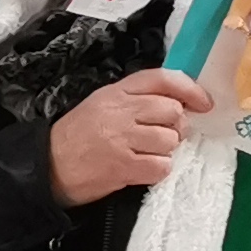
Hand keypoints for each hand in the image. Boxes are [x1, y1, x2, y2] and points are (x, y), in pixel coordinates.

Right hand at [46, 67, 212, 204]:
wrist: (47, 167)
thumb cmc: (77, 137)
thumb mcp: (101, 104)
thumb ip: (136, 99)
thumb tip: (180, 104)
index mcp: (115, 92)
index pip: (162, 79)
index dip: (190, 89)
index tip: (204, 103)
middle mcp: (120, 111)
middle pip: (173, 111)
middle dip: (175, 127)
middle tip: (162, 137)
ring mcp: (122, 139)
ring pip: (170, 140)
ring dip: (165, 151)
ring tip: (145, 154)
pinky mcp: (123, 166)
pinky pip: (161, 166)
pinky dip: (157, 171)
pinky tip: (141, 169)